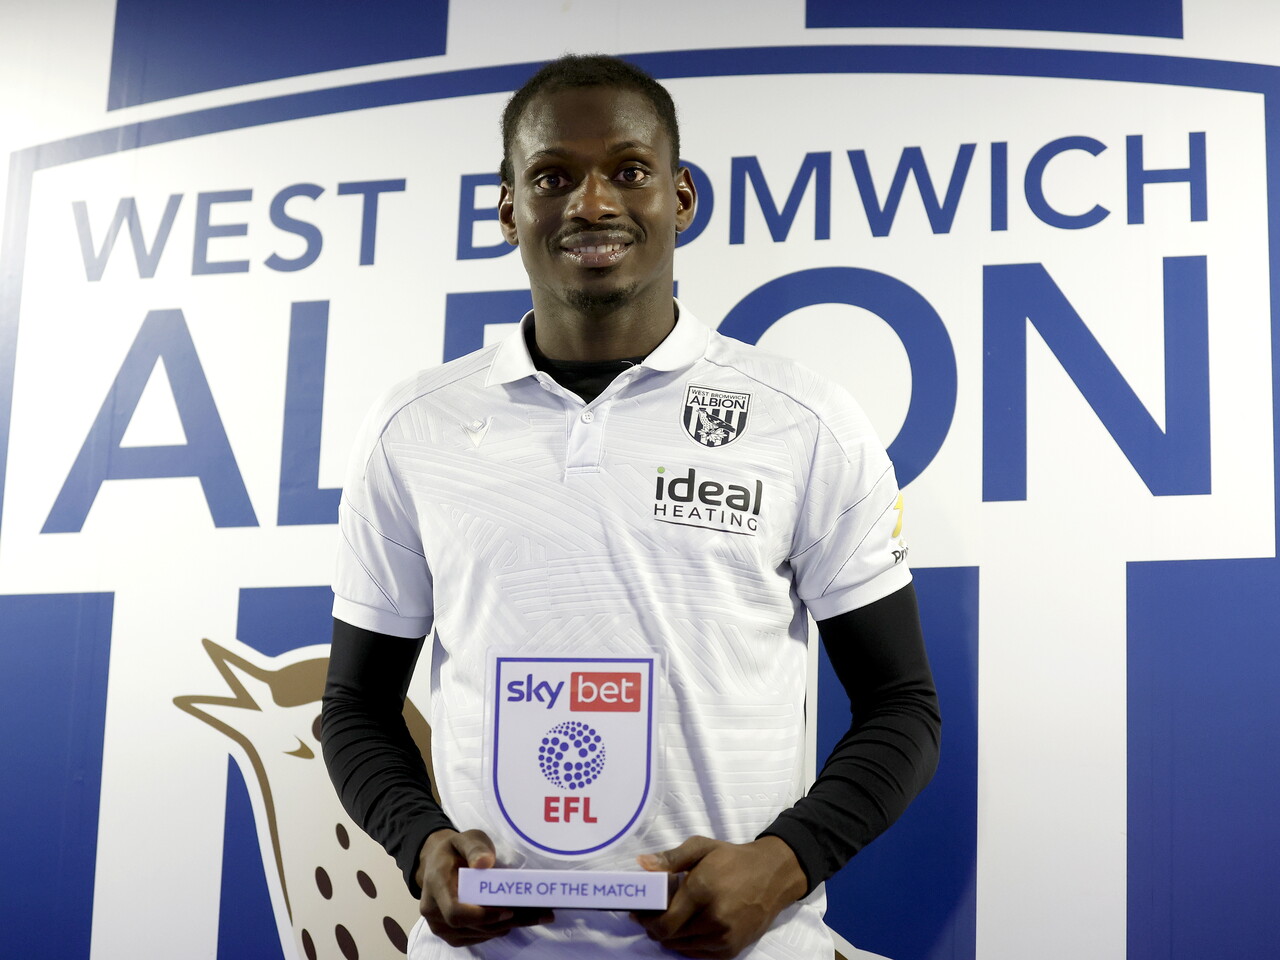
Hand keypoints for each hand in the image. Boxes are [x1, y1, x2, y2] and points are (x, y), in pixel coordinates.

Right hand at [415, 828, 553, 946]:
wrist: (437, 863)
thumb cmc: (455, 850)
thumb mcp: (466, 839)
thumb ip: (475, 848)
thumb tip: (485, 862)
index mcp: (437, 885)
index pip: (456, 912)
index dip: (483, 916)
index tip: (509, 910)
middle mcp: (434, 911)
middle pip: (473, 926)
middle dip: (507, 921)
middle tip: (540, 913)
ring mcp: (441, 926)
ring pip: (479, 934)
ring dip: (509, 925)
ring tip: (538, 914)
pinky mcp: (452, 934)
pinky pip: (478, 937)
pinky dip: (499, 928)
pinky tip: (519, 918)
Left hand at [632, 835, 806, 958]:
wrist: (772, 875)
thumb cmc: (732, 859)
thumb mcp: (701, 847)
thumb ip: (670, 858)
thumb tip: (641, 865)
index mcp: (702, 889)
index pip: (664, 921)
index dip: (646, 920)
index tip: (638, 912)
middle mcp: (713, 917)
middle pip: (670, 936)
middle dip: (655, 928)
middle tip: (650, 916)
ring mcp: (724, 936)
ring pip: (682, 947)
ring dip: (670, 936)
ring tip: (669, 920)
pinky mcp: (732, 949)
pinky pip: (698, 954)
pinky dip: (687, 944)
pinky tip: (686, 929)